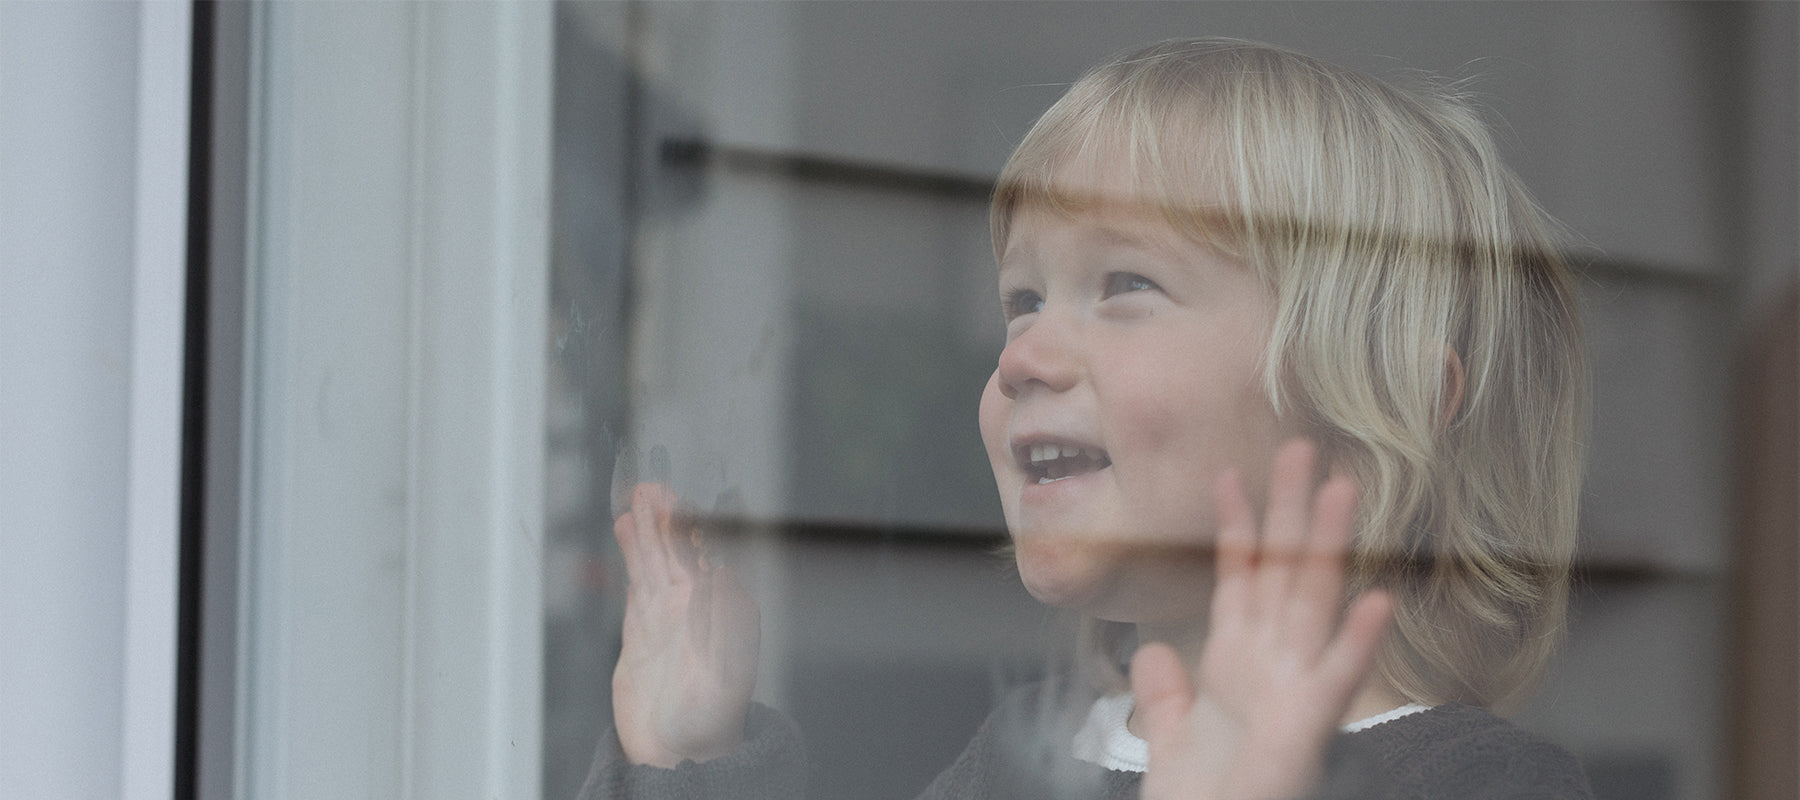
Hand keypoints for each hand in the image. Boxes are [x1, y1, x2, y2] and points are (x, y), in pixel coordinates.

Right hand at [611, 484, 760, 766]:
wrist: (677, 753)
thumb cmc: (713, 719)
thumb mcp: (726, 671)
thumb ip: (723, 622)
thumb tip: (723, 573)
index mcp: (727, 611)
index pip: (717, 555)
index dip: (711, 523)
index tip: (708, 492)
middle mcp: (698, 606)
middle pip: (682, 548)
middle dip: (672, 516)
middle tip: (658, 484)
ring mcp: (667, 613)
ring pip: (656, 557)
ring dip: (649, 526)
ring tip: (642, 493)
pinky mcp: (640, 627)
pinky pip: (635, 579)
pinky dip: (630, 552)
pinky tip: (626, 527)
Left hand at [1133, 440, 1392, 799]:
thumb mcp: (1168, 737)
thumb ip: (1164, 692)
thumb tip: (1153, 651)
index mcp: (1236, 667)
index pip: (1239, 580)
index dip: (1236, 528)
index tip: (1230, 473)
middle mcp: (1269, 669)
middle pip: (1282, 573)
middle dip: (1290, 511)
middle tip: (1301, 447)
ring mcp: (1293, 694)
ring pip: (1312, 606)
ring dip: (1327, 548)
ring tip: (1343, 490)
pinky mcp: (1306, 729)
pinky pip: (1334, 680)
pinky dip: (1356, 642)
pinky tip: (1377, 600)